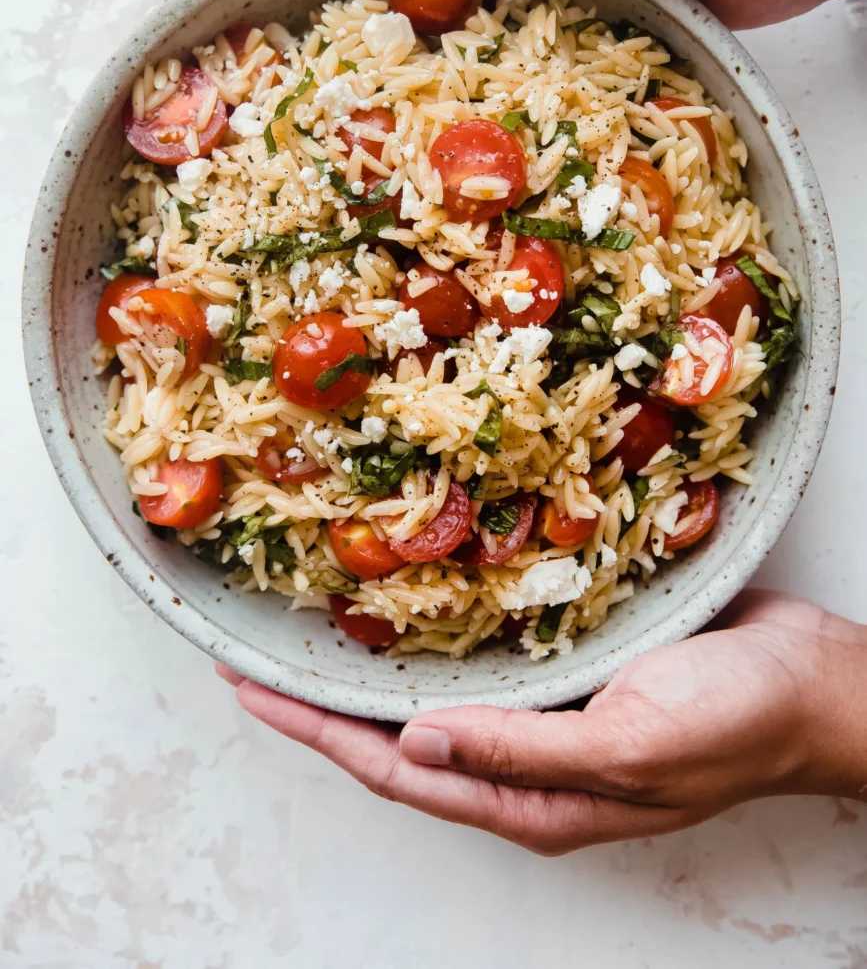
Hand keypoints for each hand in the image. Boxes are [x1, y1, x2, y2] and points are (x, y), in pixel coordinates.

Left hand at [218, 590, 866, 853]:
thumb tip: (417, 742)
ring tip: (316, 627)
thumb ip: (525, 751)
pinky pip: (487, 650)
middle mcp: (528, 760)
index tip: (254, 694)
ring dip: (379, 664)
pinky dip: (440, 631)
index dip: (319, 735)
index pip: (397, 772)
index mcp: (535, 799)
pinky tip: (414, 598)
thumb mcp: (631, 746)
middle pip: (402, 736)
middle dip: (329, 703)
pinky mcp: (572, 663)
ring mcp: (550, 710)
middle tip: (262, 657)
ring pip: (439, 691)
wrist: (812, 680)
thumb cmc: (737, 724)